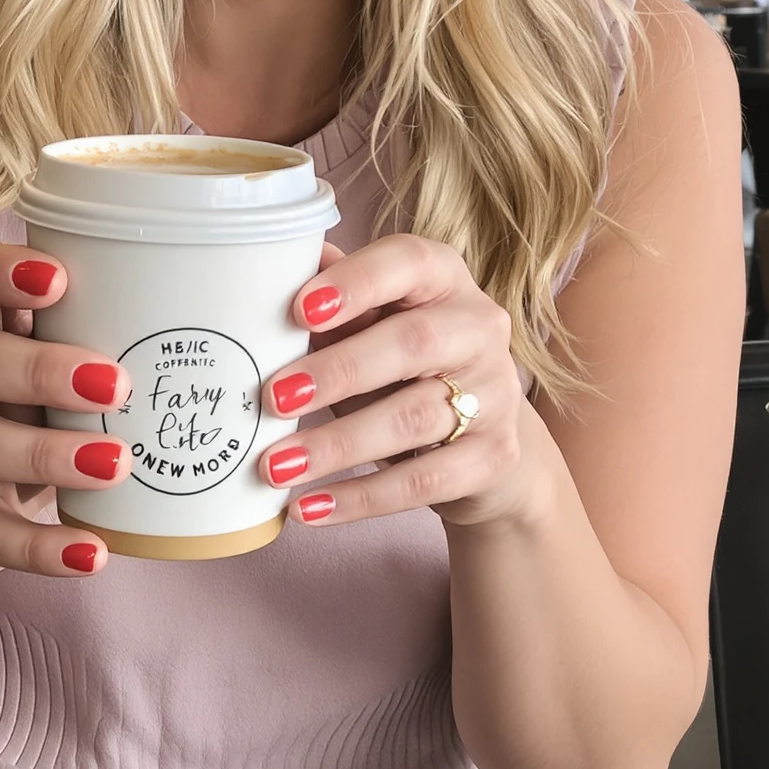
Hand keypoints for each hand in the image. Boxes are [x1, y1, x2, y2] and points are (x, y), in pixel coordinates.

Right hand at [0, 243, 134, 579]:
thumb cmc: (32, 403)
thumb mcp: (48, 356)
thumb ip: (94, 327)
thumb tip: (206, 302)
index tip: (57, 278)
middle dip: (37, 369)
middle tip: (114, 384)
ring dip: (46, 454)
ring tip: (116, 464)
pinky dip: (39, 547)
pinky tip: (92, 552)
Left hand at [256, 236, 542, 533]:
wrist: (483, 436)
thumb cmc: (406, 364)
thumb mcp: (373, 325)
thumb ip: (333, 305)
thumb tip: (273, 275)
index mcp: (444, 277)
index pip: (408, 262)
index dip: (355, 282)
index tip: (299, 310)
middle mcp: (478, 327)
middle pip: (412, 343)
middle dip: (337, 371)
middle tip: (273, 398)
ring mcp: (495, 393)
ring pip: (413, 419)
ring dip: (337, 444)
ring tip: (275, 465)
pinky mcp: (494, 456)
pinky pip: (424, 481)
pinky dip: (360, 498)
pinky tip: (308, 506)